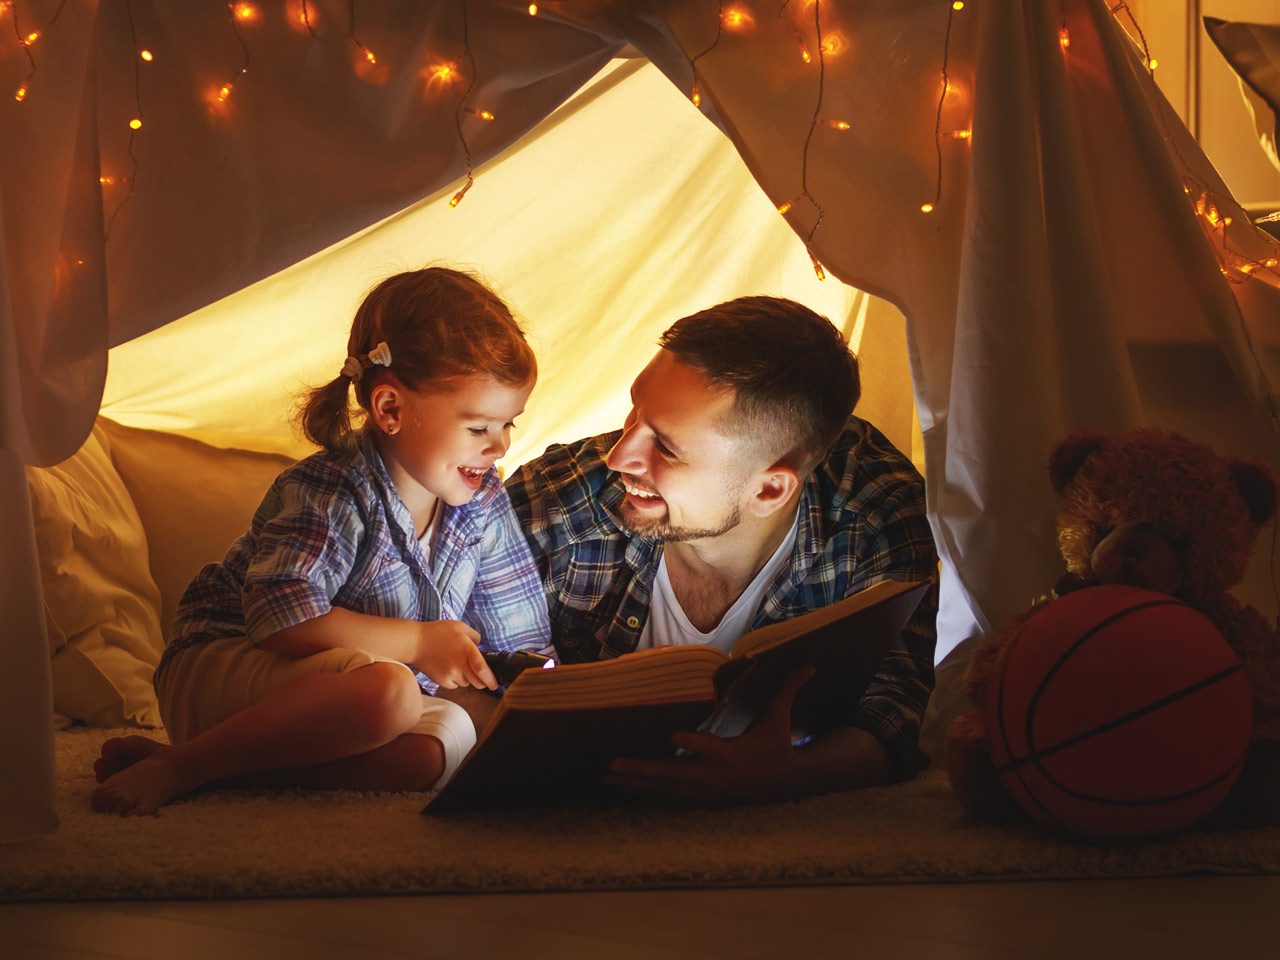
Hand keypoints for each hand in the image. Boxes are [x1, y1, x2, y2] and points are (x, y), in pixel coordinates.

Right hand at [412, 621, 496, 689]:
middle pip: (477, 683)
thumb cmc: (438, 632)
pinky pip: (455, 686)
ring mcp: (449, 674)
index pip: (482, 670)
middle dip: (481, 680)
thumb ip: (475, 636)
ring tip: (457, 664)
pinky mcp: (441, 680)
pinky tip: (449, 668)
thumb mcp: (460, 627)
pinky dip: (456, 680)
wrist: (415, 642)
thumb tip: (480, 647)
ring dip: (467, 678)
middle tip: (478, 673)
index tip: (495, 685)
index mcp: (466, 650)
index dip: (490, 680)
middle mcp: (459, 665)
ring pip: (466, 684)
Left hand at [604, 666, 814, 804]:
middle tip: (613, 763)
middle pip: (674, 774)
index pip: (712, 748)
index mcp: (733, 755)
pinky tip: (621, 787)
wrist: (781, 786)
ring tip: (606, 775)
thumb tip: (808, 663)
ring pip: (664, 789)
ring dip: (634, 783)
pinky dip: (644, 793)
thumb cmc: (776, 746)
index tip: (673, 736)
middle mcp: (714, 777)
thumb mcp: (781, 720)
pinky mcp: (699, 800)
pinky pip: (666, 798)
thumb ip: (788, 690)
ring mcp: (704, 792)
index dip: (694, 743)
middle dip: (642, 769)